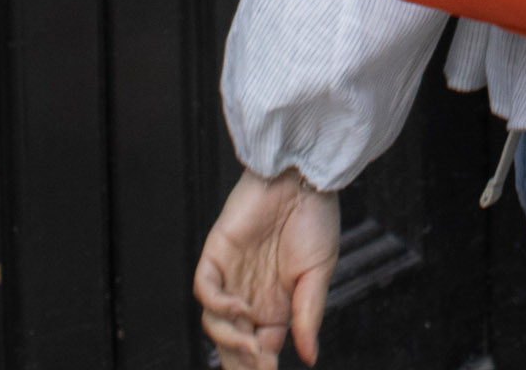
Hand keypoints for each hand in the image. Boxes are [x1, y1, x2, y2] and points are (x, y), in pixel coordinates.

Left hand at [194, 169, 339, 369]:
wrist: (304, 176)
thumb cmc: (315, 218)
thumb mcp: (319, 272)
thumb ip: (310, 314)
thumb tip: (309, 358)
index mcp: (276, 304)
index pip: (259, 349)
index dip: (260, 367)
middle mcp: (250, 295)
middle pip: (233, 342)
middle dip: (239, 363)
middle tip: (255, 369)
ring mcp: (231, 276)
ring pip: (215, 323)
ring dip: (230, 341)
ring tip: (250, 347)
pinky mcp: (216, 255)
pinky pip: (206, 290)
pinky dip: (218, 306)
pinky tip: (241, 309)